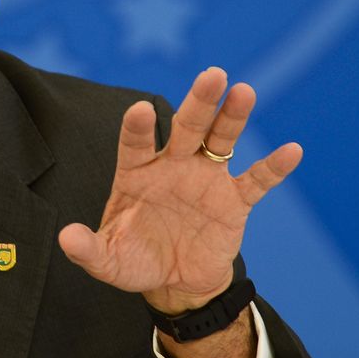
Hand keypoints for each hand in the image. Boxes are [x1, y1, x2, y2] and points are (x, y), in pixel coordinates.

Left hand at [57, 67, 301, 313]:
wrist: (175, 282)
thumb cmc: (136, 260)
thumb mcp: (108, 260)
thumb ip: (88, 249)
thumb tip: (66, 238)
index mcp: (138, 172)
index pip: (137, 142)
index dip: (139, 128)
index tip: (142, 111)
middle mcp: (174, 166)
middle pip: (187, 127)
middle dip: (199, 101)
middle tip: (212, 75)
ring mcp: (206, 179)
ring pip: (221, 141)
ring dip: (233, 117)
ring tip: (243, 92)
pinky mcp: (234, 201)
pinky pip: (256, 181)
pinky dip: (274, 168)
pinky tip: (292, 151)